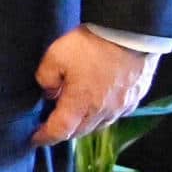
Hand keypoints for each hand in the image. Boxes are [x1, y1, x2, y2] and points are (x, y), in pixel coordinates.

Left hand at [33, 25, 155, 145]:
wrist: (131, 33)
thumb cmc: (91, 45)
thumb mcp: (55, 57)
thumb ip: (46, 79)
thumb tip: (50, 93)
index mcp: (80, 104)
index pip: (59, 131)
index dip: (45, 137)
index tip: (35, 139)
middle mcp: (103, 112)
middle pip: (80, 131)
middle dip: (64, 131)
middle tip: (52, 125)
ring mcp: (122, 107)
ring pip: (99, 124)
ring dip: (84, 123)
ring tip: (74, 114)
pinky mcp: (136, 98)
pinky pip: (116, 114)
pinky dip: (103, 114)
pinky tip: (97, 104)